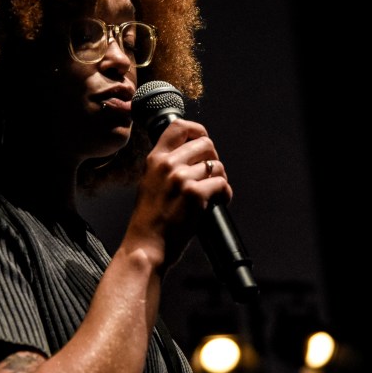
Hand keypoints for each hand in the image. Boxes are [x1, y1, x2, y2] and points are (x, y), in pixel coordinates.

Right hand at [125, 119, 231, 269]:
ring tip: (213, 193)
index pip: (179, 127)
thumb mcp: (149, 183)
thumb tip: (192, 156)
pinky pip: (222, 184)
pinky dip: (225, 194)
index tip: (203, 141)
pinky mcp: (195, 195)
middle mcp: (167, 164)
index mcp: (155, 159)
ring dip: (220, 179)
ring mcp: (181, 178)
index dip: (197, 131)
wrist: (146, 245)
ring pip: (217, 165)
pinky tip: (218, 202)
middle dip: (214, 159)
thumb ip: (165, 166)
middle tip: (211, 176)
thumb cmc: (148, 220)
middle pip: (206, 144)